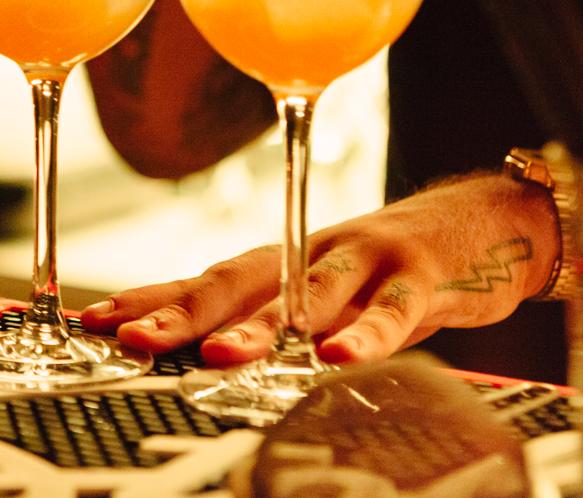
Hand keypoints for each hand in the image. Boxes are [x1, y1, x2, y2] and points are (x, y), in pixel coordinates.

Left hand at [78, 171, 560, 364]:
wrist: (485, 223)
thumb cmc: (388, 268)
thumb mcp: (324, 295)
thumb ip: (273, 323)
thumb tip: (200, 357)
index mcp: (282, 263)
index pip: (204, 281)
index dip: (150, 299)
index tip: (97, 322)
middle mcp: (310, 253)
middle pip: (238, 281)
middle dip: (181, 313)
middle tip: (134, 340)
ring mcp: (365, 260)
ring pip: (307, 291)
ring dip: (261, 324)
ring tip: (220, 354)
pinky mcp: (422, 275)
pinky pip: (394, 311)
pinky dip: (366, 335)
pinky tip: (338, 359)